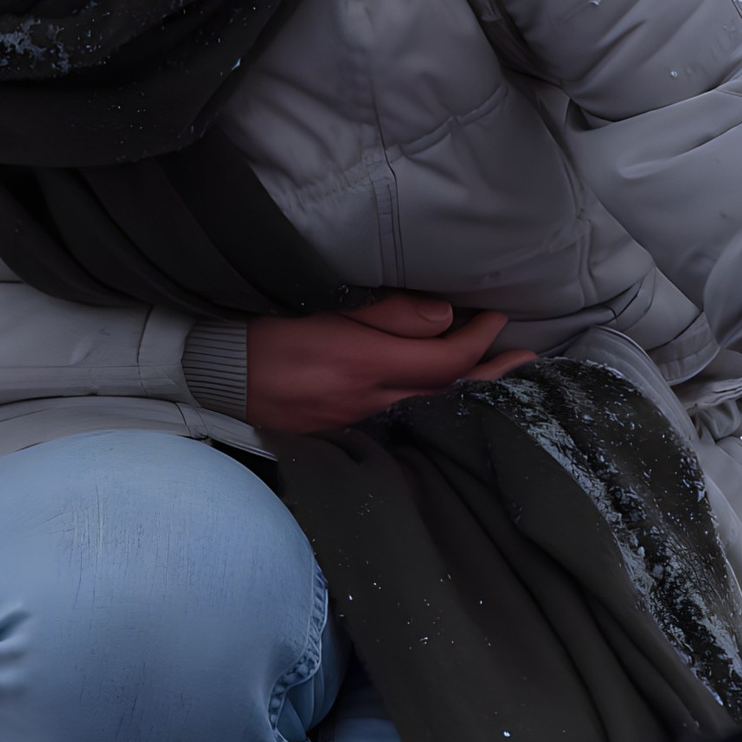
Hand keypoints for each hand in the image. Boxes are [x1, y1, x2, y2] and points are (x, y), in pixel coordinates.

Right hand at [245, 294, 536, 433]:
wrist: (212, 371)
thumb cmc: (266, 328)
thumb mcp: (324, 306)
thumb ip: (387, 312)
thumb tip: (444, 317)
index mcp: (365, 363)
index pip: (445, 358)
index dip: (479, 339)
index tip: (496, 318)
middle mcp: (367, 401)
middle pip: (447, 393)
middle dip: (492, 375)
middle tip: (528, 361)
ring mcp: (355, 424)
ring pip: (427, 411)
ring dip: (466, 393)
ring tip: (498, 380)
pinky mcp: (340, 435)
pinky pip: (399, 423)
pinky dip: (430, 407)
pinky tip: (442, 400)